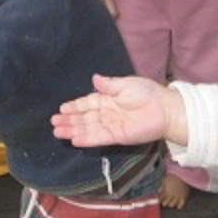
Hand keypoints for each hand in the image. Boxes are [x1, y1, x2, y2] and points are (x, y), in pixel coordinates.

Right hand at [52, 73, 188, 146]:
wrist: (165, 109)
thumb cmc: (147, 93)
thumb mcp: (126, 84)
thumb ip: (109, 84)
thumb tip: (93, 78)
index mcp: (109, 99)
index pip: (87, 103)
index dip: (74, 106)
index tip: (61, 109)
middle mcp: (107, 113)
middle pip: (84, 117)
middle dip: (69, 120)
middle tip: (53, 122)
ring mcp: (111, 125)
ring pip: (88, 128)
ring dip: (73, 130)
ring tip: (57, 132)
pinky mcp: (117, 136)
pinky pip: (98, 137)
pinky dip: (86, 139)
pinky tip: (74, 139)